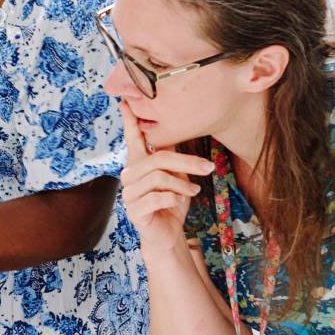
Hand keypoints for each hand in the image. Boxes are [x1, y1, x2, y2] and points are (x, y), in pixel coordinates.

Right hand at [119, 112, 213, 248]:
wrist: (167, 234)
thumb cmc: (171, 202)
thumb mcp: (176, 175)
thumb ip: (172, 156)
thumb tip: (176, 128)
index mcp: (139, 164)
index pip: (132, 138)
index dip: (130, 120)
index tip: (125, 100)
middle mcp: (130, 176)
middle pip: (158, 158)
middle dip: (187, 162)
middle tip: (208, 167)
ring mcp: (129, 194)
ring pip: (159, 177)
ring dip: (183, 184)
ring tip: (194, 190)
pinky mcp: (134, 211)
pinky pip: (158, 197)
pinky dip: (175, 198)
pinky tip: (181, 201)